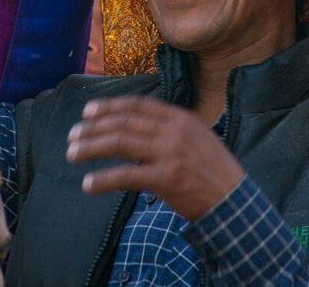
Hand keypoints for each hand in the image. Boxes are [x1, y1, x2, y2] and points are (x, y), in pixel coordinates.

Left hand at [66, 95, 243, 220]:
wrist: (236, 202)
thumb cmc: (212, 170)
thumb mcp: (194, 137)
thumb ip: (166, 128)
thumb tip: (131, 126)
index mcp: (179, 117)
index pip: (136, 105)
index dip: (109, 106)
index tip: (87, 112)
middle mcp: (173, 130)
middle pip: (123, 122)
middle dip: (93, 127)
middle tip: (72, 135)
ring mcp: (170, 153)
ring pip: (120, 143)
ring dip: (91, 148)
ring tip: (72, 154)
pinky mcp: (167, 178)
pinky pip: (126, 176)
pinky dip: (103, 180)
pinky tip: (88, 184)